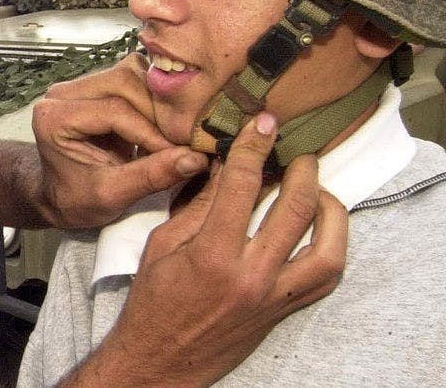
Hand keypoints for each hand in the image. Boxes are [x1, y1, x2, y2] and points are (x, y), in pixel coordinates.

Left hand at [32, 53, 207, 227]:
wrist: (58, 196)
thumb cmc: (75, 199)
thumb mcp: (111, 195)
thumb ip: (150, 175)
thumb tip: (196, 159)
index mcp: (53, 117)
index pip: (115, 110)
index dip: (151, 132)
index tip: (179, 154)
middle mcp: (62, 93)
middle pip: (123, 81)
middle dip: (157, 111)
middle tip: (181, 142)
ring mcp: (79, 86)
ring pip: (131, 74)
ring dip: (158, 102)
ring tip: (173, 135)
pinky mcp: (97, 86)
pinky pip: (134, 79)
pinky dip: (154, 99)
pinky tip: (164, 126)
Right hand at [66, 112, 347, 386]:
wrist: (161, 360)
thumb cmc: (153, 301)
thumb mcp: (162, 245)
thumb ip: (198, 205)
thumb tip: (223, 164)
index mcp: (212, 255)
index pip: (241, 186)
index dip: (254, 146)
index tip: (264, 123)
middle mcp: (250, 276)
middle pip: (295, 209)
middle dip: (300, 169)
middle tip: (296, 150)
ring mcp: (274, 297)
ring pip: (327, 246)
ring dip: (329, 208)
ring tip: (317, 187)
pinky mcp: (284, 311)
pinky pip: (325, 276)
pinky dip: (332, 244)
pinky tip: (321, 225)